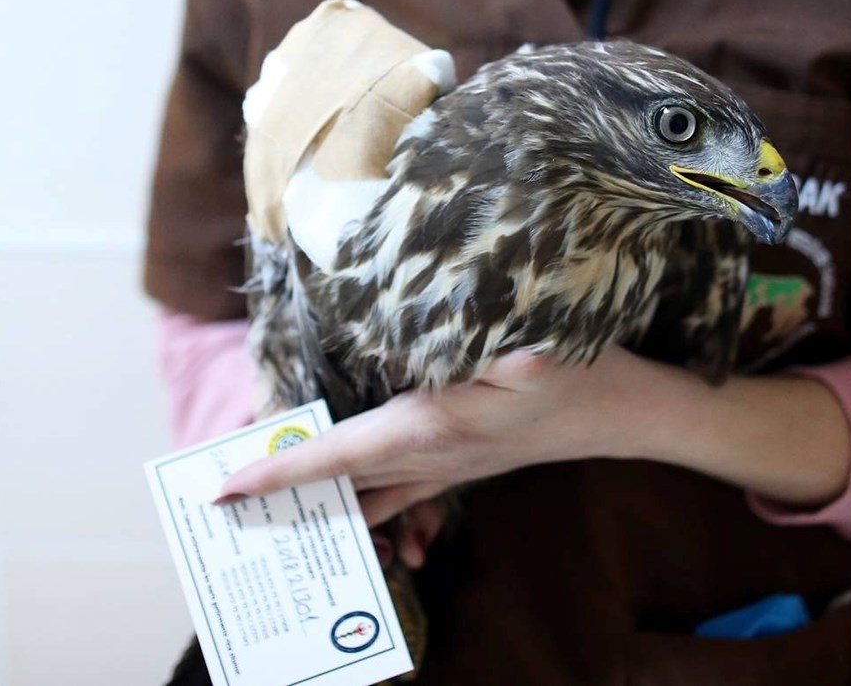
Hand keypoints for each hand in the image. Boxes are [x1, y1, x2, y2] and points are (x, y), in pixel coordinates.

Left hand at [216, 348, 631, 527]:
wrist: (626, 412)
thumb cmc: (582, 375)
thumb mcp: (533, 347)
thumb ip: (471, 342)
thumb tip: (414, 328)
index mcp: (433, 429)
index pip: (338, 455)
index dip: (280, 471)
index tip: (224, 488)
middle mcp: (432, 456)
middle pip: (341, 480)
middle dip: (285, 491)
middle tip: (224, 503)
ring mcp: (448, 466)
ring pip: (367, 491)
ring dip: (320, 499)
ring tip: (271, 512)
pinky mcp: (464, 461)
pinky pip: (400, 494)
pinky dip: (368, 506)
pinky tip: (357, 521)